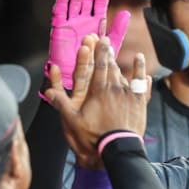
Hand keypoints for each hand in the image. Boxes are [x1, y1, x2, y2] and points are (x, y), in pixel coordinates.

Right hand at [44, 35, 151, 168]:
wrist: (119, 148)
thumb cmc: (95, 136)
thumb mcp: (73, 122)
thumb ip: (61, 104)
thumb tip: (47, 91)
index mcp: (98, 91)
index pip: (98, 66)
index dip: (98, 52)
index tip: (98, 40)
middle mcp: (114, 89)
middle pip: (111, 67)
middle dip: (107, 53)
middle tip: (104, 41)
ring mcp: (128, 95)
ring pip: (123, 74)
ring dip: (119, 62)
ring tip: (115, 52)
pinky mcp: (139, 103)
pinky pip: (141, 83)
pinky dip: (141, 70)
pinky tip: (140, 60)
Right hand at [45, 0, 130, 90]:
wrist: (79, 83)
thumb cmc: (94, 67)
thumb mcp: (109, 48)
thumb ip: (117, 30)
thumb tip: (126, 13)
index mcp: (94, 24)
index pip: (99, 2)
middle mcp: (82, 22)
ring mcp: (70, 25)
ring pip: (74, 2)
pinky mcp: (59, 30)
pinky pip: (60, 12)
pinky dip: (63, 0)